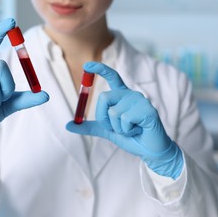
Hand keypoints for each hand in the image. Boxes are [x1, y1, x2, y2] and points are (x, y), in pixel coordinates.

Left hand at [66, 62, 182, 178]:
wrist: (149, 150)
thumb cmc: (131, 138)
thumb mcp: (107, 131)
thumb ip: (89, 126)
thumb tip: (68, 125)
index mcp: (122, 96)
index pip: (112, 76)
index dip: (99, 69)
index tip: (87, 65)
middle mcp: (131, 95)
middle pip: (104, 97)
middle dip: (103, 118)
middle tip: (116, 128)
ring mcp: (140, 101)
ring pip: (114, 112)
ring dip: (118, 128)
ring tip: (131, 130)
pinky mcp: (148, 110)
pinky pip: (125, 119)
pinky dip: (127, 131)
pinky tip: (138, 131)